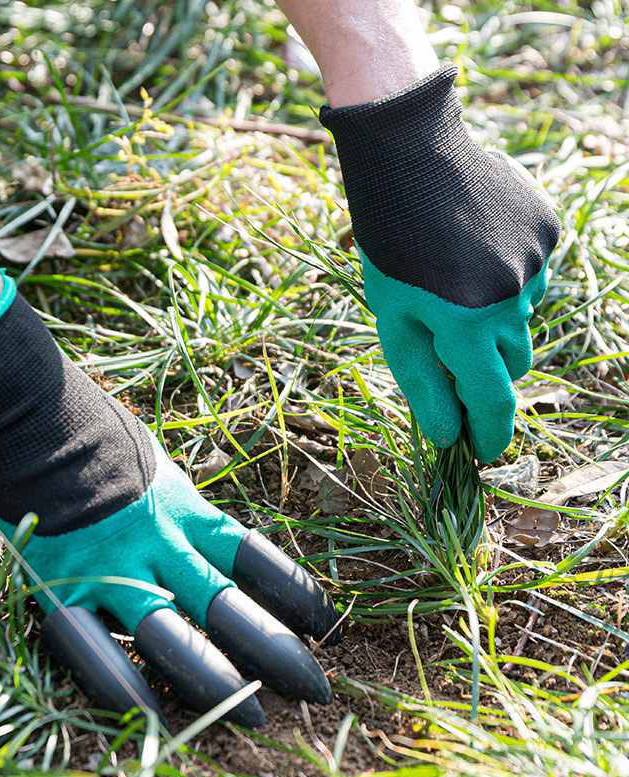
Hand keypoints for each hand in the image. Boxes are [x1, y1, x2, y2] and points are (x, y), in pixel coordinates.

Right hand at [0, 432, 339, 727]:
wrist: (33, 421)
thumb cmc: (97, 438)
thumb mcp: (155, 463)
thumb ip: (178, 503)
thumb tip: (198, 529)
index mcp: (186, 508)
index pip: (253, 556)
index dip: (293, 593)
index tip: (326, 624)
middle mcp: (160, 541)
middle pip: (226, 602)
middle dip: (273, 648)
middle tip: (311, 687)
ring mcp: (114, 567)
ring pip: (173, 632)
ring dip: (216, 678)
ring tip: (252, 715)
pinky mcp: (65, 588)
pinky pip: (96, 647)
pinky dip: (123, 684)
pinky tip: (154, 717)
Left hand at [321, 64, 559, 461]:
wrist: (411, 160)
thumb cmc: (389, 250)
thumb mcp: (394, 322)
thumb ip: (424, 383)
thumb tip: (450, 437)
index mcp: (466, 326)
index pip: (492, 401)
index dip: (491, 434)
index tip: (486, 454)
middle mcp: (512, 300)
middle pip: (512, 365)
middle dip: (484, 370)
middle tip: (449, 346)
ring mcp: (536, 265)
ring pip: (523, 322)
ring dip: (495, 322)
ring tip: (455, 283)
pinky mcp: (548, 234)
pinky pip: (533, 279)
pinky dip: (508, 281)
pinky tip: (477, 251)